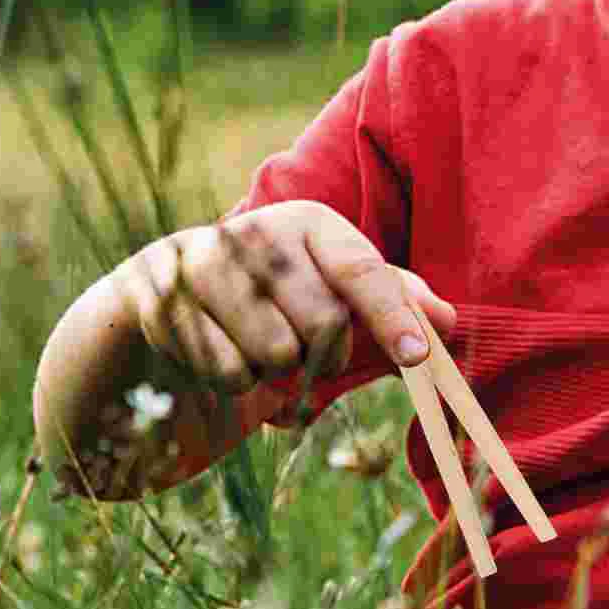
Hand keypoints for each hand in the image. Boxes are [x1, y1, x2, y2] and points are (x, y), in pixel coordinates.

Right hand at [113, 200, 456, 390]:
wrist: (161, 302)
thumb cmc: (271, 301)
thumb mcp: (331, 290)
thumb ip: (391, 300)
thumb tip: (447, 319)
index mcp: (307, 223)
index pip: (362, 269)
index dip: (393, 314)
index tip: (417, 356)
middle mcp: (255, 233)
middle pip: (324, 324)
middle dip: (325, 358)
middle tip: (306, 353)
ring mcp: (203, 265)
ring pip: (276, 355)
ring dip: (277, 374)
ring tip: (258, 352)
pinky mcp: (164, 306)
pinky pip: (229, 374)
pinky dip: (237, 385)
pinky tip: (222, 358)